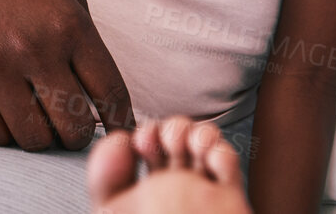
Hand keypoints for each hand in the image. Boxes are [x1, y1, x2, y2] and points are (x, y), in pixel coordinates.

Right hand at [0, 0, 131, 149]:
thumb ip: (85, 39)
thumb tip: (102, 90)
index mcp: (72, 26)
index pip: (109, 91)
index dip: (120, 119)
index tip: (120, 129)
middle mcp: (38, 50)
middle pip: (73, 126)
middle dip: (80, 135)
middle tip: (77, 130)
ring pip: (33, 138)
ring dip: (43, 139)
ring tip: (43, 126)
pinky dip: (7, 135)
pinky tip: (12, 120)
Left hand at [87, 118, 248, 213]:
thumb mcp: (114, 212)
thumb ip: (106, 177)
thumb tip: (117, 140)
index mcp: (137, 200)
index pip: (138, 159)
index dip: (141, 139)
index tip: (138, 140)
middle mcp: (169, 195)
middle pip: (172, 146)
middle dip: (171, 130)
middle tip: (166, 137)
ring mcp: (201, 195)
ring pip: (202, 149)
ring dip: (198, 134)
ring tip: (192, 143)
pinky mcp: (228, 198)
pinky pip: (227, 164)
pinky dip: (221, 152)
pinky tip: (212, 157)